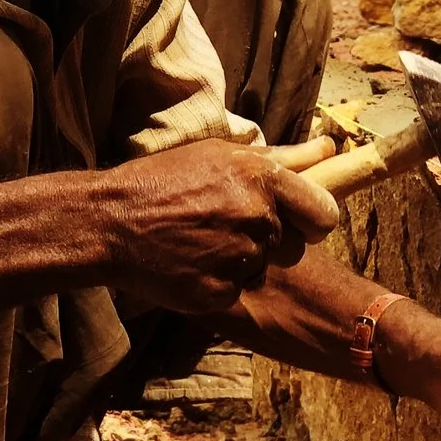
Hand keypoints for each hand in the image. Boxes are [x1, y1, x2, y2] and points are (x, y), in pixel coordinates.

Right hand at [96, 139, 340, 314]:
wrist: (110, 221)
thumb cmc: (164, 180)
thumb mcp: (220, 155)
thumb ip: (283, 157)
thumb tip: (329, 148)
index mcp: (263, 180)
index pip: (324, 213)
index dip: (315, 221)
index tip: (300, 223)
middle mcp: (257, 218)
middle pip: (284, 241)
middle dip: (260, 236)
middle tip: (219, 225)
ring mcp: (238, 258)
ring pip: (257, 265)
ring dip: (234, 258)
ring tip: (195, 240)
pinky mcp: (219, 291)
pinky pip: (234, 289)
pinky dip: (215, 281)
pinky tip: (187, 263)